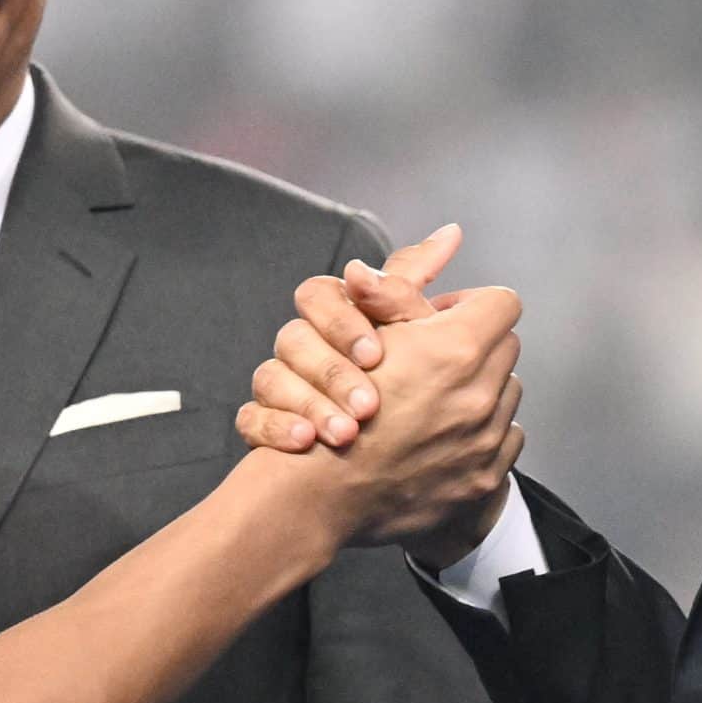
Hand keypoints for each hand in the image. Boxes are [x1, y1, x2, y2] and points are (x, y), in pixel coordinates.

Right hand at [237, 223, 466, 454]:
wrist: (363, 470)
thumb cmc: (400, 390)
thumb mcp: (416, 335)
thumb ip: (418, 289)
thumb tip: (452, 233)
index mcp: (333, 318)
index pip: (318, 295)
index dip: (345, 319)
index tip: (378, 353)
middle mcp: (302, 348)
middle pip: (294, 337)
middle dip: (333, 371)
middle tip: (370, 404)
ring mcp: (279, 388)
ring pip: (270, 377)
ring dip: (311, 403)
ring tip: (347, 433)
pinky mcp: (261, 427)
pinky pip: (249, 418)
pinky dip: (276, 428)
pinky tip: (306, 443)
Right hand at [296, 281, 523, 557]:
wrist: (319, 492)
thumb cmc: (330, 402)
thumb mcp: (363, 328)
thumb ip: (404, 282)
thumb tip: (451, 234)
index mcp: (457, 349)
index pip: (500, 303)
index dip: (466, 307)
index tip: (436, 322)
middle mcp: (481, 395)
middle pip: (505, 347)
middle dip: (473, 347)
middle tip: (431, 359)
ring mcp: (485, 442)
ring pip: (506, 394)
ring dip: (478, 390)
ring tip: (431, 400)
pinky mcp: (483, 479)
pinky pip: (505, 439)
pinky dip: (479, 434)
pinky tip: (438, 437)